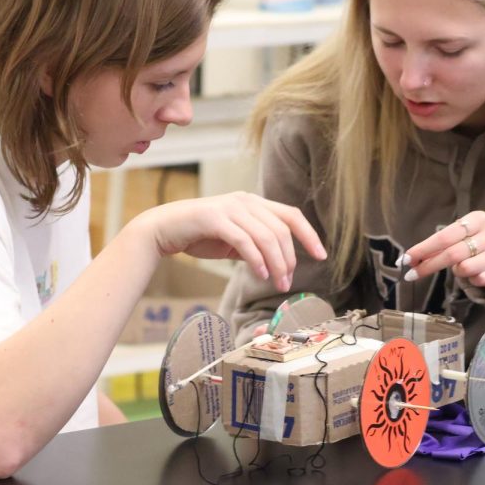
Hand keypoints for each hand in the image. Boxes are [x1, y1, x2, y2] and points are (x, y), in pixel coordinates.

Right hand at [137, 192, 326, 292]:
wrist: (163, 229)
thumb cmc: (199, 235)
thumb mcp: (234, 239)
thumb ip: (255, 244)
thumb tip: (278, 262)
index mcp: (253, 202)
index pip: (291, 215)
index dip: (309, 235)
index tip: (321, 256)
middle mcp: (245, 200)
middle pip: (281, 229)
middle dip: (290, 259)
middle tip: (287, 283)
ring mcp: (230, 207)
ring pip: (266, 236)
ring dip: (276, 264)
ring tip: (277, 284)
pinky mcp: (215, 218)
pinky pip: (244, 240)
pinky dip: (256, 259)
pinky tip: (260, 274)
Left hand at [400, 210, 484, 287]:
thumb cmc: (481, 238)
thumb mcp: (466, 232)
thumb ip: (443, 242)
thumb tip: (412, 258)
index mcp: (478, 219)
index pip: (444, 236)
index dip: (423, 249)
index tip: (406, 259)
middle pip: (452, 254)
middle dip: (428, 265)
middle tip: (411, 275)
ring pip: (465, 269)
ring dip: (457, 271)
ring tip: (462, 266)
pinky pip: (480, 280)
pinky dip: (472, 279)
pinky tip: (478, 272)